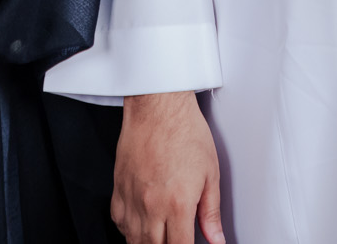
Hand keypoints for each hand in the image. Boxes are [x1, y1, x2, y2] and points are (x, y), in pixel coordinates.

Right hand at [112, 91, 224, 243]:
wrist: (158, 105)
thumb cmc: (184, 131)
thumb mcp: (210, 173)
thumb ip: (211, 212)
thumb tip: (217, 238)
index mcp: (178, 204)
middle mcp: (152, 205)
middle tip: (174, 240)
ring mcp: (132, 198)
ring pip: (134, 240)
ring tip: (158, 239)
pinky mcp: (119, 187)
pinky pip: (119, 222)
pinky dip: (128, 230)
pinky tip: (140, 226)